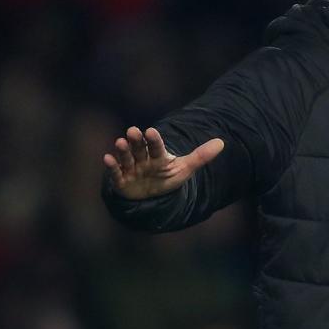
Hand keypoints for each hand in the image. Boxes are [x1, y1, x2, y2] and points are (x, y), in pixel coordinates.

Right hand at [103, 126, 224, 199]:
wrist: (151, 197)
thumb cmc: (166, 178)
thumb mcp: (185, 169)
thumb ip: (201, 156)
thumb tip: (222, 143)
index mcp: (158, 155)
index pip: (156, 146)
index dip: (154, 139)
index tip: (150, 131)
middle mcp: (143, 159)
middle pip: (139, 148)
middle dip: (136, 140)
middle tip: (133, 131)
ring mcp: (131, 169)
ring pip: (126, 158)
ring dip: (123, 151)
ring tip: (120, 142)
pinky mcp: (121, 181)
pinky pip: (116, 173)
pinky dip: (112, 166)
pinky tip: (106, 158)